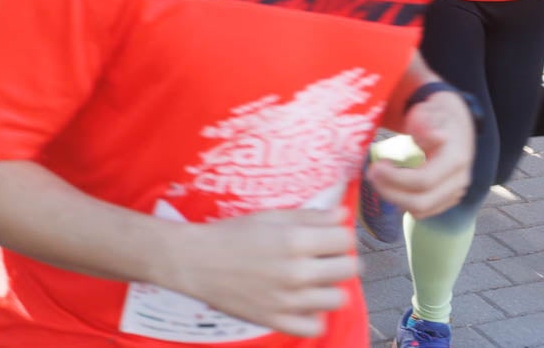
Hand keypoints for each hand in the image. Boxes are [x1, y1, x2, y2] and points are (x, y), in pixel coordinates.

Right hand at [170, 208, 356, 337]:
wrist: (194, 261)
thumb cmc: (230, 234)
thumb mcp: (268, 217)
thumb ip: (309, 216)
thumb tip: (342, 215)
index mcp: (294, 241)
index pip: (344, 239)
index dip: (338, 235)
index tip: (327, 236)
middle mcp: (295, 272)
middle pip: (349, 269)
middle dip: (340, 259)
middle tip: (323, 257)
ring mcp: (287, 301)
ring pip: (338, 299)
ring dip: (330, 288)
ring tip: (314, 280)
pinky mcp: (276, 321)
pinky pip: (315, 327)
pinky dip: (313, 316)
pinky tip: (303, 303)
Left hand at [366, 90, 474, 219]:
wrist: (454, 124)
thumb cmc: (436, 116)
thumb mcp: (430, 112)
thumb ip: (428, 123)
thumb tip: (436, 136)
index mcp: (455, 160)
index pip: (423, 180)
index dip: (395, 177)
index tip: (376, 164)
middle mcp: (458, 181)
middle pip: (420, 202)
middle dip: (389, 191)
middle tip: (371, 174)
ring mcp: (453, 193)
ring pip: (420, 210)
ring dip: (393, 197)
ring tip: (378, 178)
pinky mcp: (445, 200)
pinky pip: (422, 211)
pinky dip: (402, 201)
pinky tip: (390, 184)